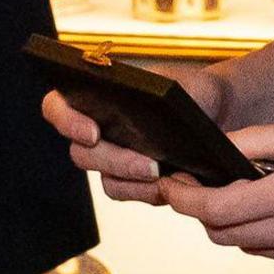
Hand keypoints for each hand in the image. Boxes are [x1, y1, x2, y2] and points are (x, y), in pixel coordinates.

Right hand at [42, 74, 223, 203]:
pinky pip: (126, 192)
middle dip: (114, 161)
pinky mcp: (131, 180)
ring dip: (133, 180)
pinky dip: (147, 191)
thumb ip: (161, 88)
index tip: (93, 132)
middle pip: (82, 154)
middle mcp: (95, 129)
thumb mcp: (179, 81)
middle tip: (149, 164)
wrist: (216, 112)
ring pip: (106, 179)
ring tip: (163, 173)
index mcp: (92, 96)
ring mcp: (111, 157)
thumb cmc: (191, 89)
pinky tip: (169, 183)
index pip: (56, 107)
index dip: (66, 121)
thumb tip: (152, 103)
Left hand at [159, 119, 273, 273]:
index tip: (173, 184)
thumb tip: (214, 150)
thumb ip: (260, 142)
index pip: (217, 211)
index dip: (185, 199)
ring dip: (241, 223)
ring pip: (253, 247)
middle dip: (207, 212)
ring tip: (255, 190)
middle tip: (207, 183)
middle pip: (226, 235)